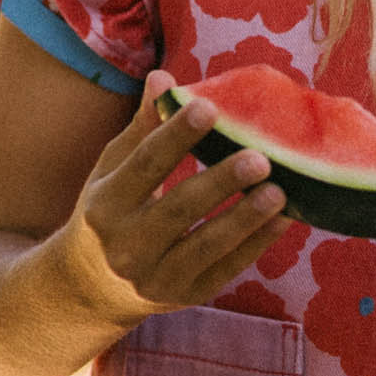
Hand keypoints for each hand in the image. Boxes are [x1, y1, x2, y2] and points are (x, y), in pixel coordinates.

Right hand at [61, 72, 287, 319]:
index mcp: (105, 206)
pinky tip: (283, 220)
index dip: (176, 135)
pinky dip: (256, 245)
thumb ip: (142, 128)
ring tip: (279, 191)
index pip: (145, 165)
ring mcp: (155, 278)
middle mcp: (126, 247)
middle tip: (260, 157)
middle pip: (179, 208)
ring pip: (206, 246)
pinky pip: (226, 270)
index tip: (209, 107)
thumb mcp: (112, 171)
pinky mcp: (185, 296)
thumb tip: (163, 78)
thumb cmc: (111, 212)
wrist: (92, 287)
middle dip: (221, 183)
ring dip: (245, 218)